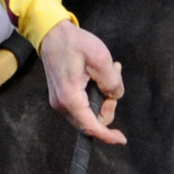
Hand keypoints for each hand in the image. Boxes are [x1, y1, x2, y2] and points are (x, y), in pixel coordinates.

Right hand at [38, 20, 125, 145]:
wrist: (52, 34)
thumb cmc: (74, 43)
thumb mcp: (100, 58)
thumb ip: (112, 82)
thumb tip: (114, 96)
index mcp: (70, 97)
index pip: (91, 126)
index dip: (107, 135)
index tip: (121, 139)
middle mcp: (62, 105)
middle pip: (91, 122)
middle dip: (108, 106)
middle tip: (116, 78)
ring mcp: (60, 102)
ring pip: (88, 114)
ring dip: (103, 99)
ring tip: (111, 72)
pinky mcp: (62, 98)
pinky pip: (83, 106)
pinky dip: (95, 97)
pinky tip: (100, 77)